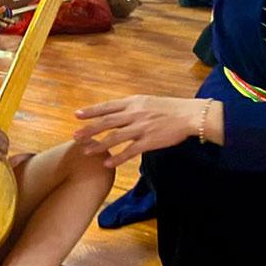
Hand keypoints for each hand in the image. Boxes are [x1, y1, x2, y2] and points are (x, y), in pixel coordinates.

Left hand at [73, 95, 203, 167]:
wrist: (190, 115)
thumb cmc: (169, 108)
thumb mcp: (147, 102)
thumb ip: (131, 107)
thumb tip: (115, 112)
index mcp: (133, 102)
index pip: (107, 106)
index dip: (91, 111)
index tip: (76, 115)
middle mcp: (135, 114)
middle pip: (107, 122)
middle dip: (89, 129)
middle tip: (75, 136)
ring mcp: (141, 128)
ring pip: (115, 137)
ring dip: (98, 145)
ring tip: (86, 151)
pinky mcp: (149, 141)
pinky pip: (130, 151)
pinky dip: (118, 157)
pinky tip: (107, 163)